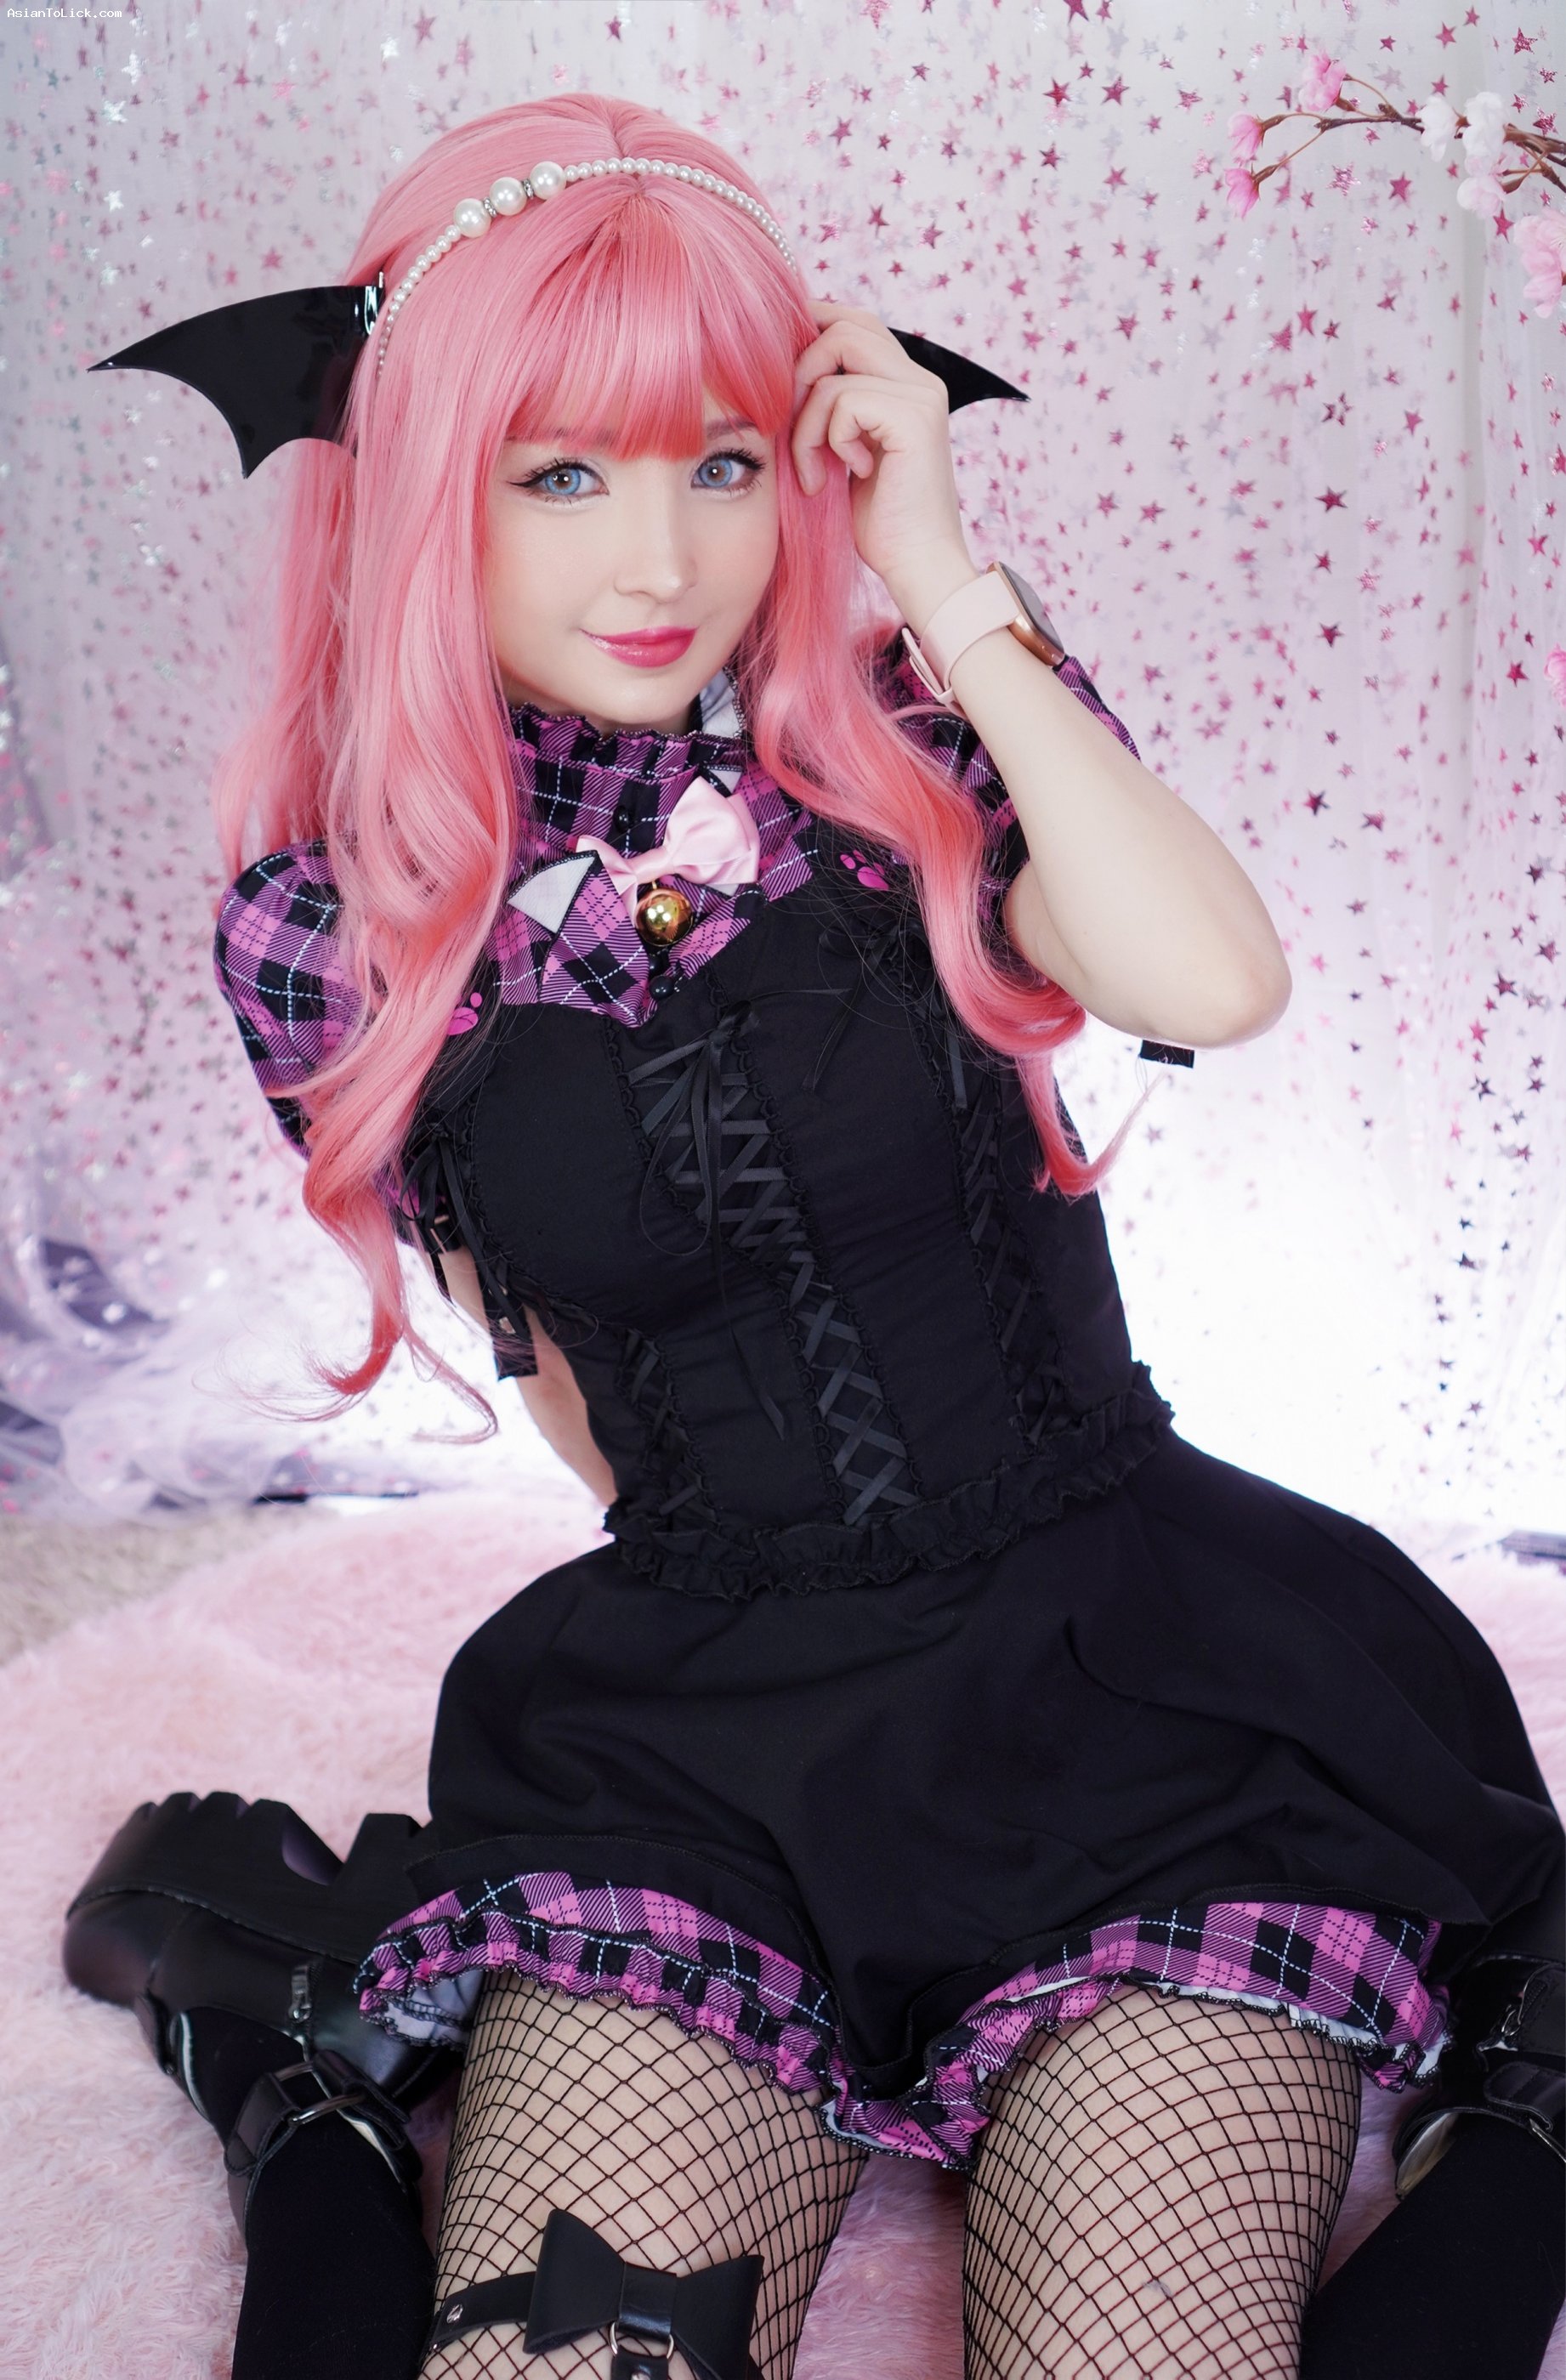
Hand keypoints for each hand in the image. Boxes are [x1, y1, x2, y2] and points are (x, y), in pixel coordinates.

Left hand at [791, 300, 979, 630]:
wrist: (915, 566)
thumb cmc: (878, 522)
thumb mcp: (841, 452)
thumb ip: (827, 408)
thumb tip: (776, 371)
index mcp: (906, 384)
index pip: (853, 322)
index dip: (811, 331)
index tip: (774, 371)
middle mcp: (920, 380)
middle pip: (844, 325)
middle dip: (800, 370)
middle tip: (791, 426)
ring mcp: (921, 395)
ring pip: (834, 362)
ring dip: (807, 419)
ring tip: (813, 467)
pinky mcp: (914, 417)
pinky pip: (842, 400)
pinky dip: (827, 439)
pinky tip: (846, 474)